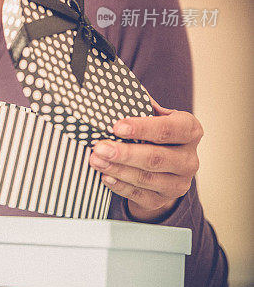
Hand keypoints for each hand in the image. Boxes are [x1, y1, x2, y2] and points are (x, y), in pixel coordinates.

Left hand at [89, 97, 201, 221]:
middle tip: (99, 147)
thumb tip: (116, 86)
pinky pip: (140, 195)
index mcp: (190, 130)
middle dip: (124, 153)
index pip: (169, 129)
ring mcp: (179, 182)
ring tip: (96, 160)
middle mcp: (190, 159)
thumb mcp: (155, 116)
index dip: (143, 128)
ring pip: (147, 178)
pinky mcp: (164, 200)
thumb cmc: (156, 135)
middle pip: (156, 157)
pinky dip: (121, 186)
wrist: (165, 168)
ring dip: (118, 169)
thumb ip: (141, 103)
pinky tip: (106, 176)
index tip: (117, 126)